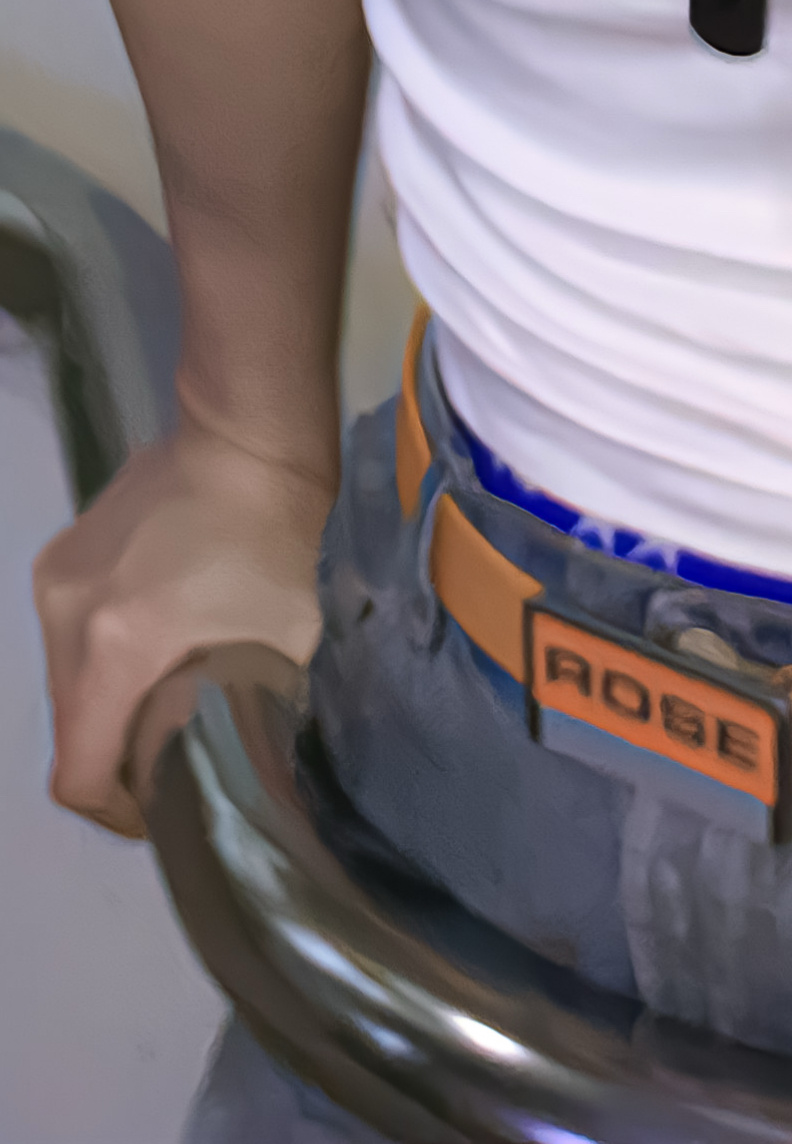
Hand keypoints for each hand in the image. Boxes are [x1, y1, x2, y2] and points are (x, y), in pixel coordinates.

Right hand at [33, 422, 331, 836]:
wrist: (249, 431)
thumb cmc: (280, 537)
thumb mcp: (283, 647)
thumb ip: (253, 720)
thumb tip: (252, 779)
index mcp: (116, 648)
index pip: (77, 772)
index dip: (113, 812)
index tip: (155, 813)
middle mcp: (67, 617)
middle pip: (69, 727)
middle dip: (115, 755)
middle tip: (173, 754)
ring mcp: (55, 579)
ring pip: (67, 679)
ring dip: (107, 701)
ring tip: (166, 692)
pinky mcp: (61, 550)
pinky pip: (71, 631)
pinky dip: (103, 653)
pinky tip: (156, 632)